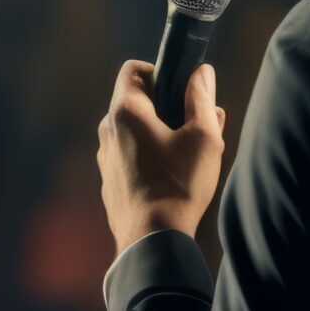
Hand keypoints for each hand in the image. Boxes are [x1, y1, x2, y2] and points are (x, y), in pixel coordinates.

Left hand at [97, 59, 226, 256]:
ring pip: (135, 132)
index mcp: (125, 112)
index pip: (134, 69)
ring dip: (160, 135)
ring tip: (188, 157)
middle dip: (168, 108)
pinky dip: (150, 158)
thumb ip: (202, 98)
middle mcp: (108, 131)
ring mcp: (106, 158)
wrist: (152, 241)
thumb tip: (202, 73)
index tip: (182, 92)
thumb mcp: (204, 136)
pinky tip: (173, 179)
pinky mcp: (111, 182)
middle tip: (196, 127)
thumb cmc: (179, 186)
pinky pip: (131, 157)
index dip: (161, 72)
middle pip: (137, 102)